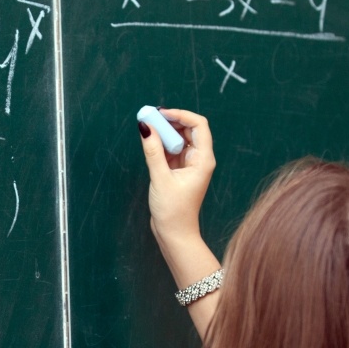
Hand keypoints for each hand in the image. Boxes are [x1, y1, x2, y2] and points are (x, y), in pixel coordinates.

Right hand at [136, 107, 221, 337]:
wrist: (174, 234)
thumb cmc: (173, 210)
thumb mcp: (161, 178)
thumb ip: (153, 151)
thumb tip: (145, 126)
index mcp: (203, 159)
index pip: (198, 125)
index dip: (181, 114)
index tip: (161, 113)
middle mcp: (199, 159)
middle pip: (188, 129)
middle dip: (170, 121)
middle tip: (149, 117)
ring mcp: (189, 164)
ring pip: (179, 138)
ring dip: (164, 131)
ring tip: (147, 127)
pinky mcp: (179, 170)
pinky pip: (171, 149)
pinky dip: (161, 143)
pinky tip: (149, 141)